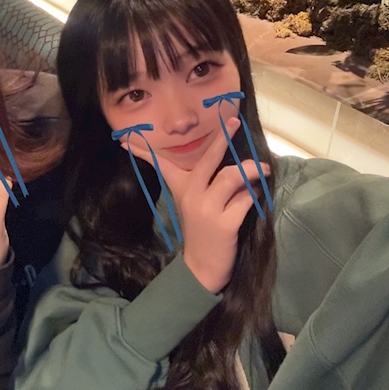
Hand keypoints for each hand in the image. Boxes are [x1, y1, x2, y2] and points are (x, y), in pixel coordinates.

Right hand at [122, 118, 270, 292]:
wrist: (202, 267)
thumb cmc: (203, 231)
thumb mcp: (195, 204)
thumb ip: (208, 183)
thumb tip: (236, 166)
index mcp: (181, 188)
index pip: (160, 164)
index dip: (143, 151)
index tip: (125, 140)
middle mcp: (192, 195)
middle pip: (208, 159)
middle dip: (222, 138)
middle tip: (233, 121)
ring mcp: (207, 209)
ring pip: (232, 176)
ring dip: (252, 170)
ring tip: (263, 169)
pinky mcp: (225, 223)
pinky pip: (246, 199)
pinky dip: (255, 194)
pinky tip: (258, 193)